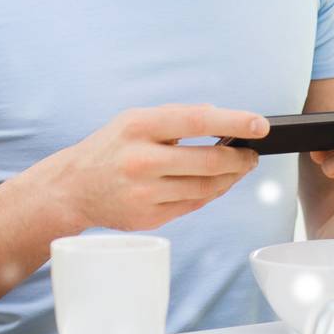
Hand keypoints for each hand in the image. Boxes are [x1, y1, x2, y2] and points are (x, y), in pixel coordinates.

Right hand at [48, 104, 267, 231]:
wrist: (72, 188)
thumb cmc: (112, 146)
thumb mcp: (136, 119)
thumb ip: (177, 116)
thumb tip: (223, 117)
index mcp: (140, 126)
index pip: (198, 120)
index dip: (234, 121)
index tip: (261, 124)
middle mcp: (142, 160)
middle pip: (209, 161)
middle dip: (240, 158)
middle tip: (253, 154)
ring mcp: (145, 193)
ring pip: (206, 188)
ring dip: (231, 178)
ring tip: (240, 167)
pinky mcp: (149, 218)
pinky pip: (194, 205)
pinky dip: (212, 193)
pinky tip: (218, 183)